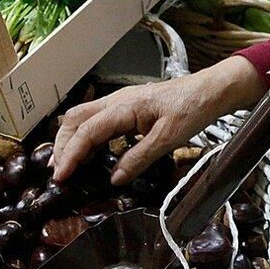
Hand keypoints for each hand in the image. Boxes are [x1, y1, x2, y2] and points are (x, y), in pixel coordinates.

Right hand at [52, 57, 268, 185]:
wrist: (210, 90)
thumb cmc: (193, 108)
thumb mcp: (169, 138)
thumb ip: (139, 158)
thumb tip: (114, 179)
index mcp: (124, 107)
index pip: (87, 131)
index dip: (70, 155)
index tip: (60, 176)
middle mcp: (117, 101)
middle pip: (75, 119)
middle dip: (62, 145)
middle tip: (58, 172)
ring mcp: (121, 101)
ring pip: (83, 117)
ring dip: (71, 139)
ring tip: (66, 164)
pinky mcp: (128, 106)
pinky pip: (97, 119)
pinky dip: (85, 135)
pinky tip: (88, 151)